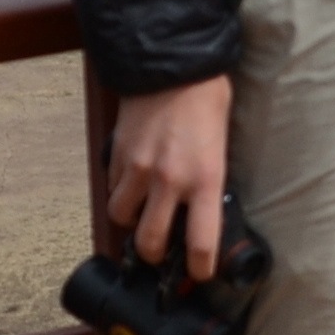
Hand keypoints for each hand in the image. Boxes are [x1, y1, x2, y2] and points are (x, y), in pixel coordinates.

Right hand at [104, 77, 232, 278]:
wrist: (171, 62)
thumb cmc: (205, 98)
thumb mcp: (222, 143)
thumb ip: (211, 178)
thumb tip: (202, 207)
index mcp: (205, 179)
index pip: (200, 244)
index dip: (198, 269)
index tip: (198, 273)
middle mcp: (170, 180)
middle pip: (150, 243)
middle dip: (154, 255)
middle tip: (160, 251)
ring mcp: (139, 168)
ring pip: (122, 218)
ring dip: (131, 222)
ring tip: (142, 213)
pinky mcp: (118, 154)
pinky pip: (113, 188)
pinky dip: (120, 192)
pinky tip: (132, 182)